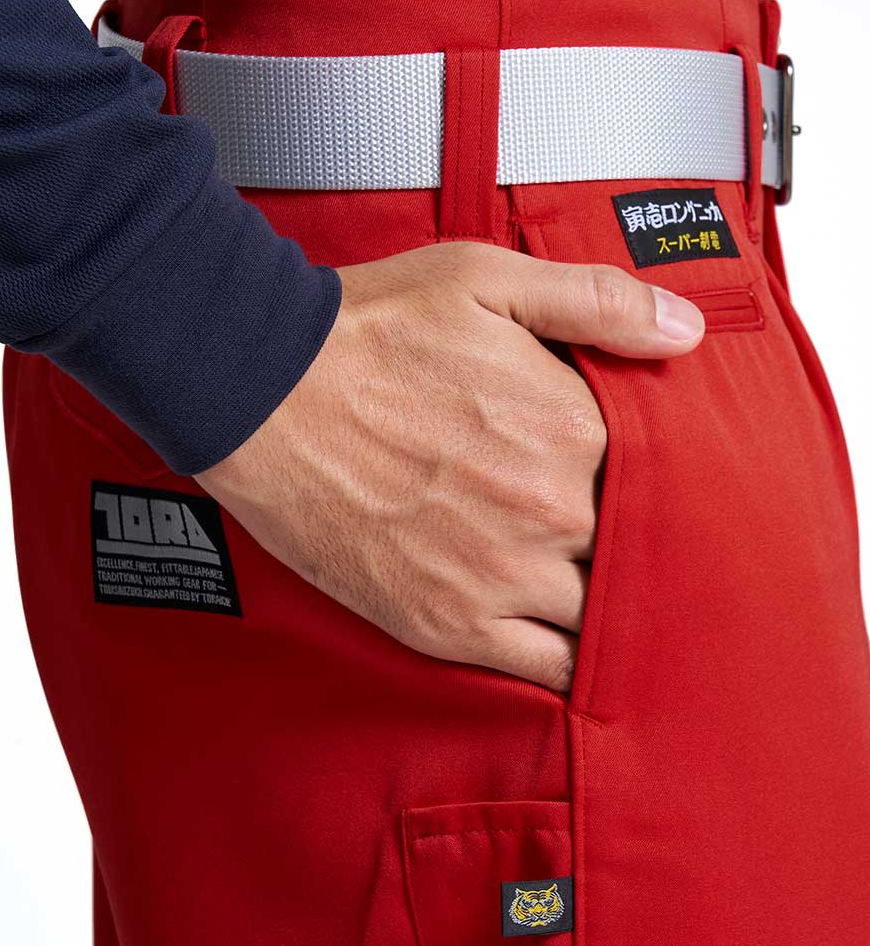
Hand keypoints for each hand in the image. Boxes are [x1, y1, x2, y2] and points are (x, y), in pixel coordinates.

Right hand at [196, 242, 703, 692]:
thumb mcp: (484, 277)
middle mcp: (551, 510)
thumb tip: (685, 333)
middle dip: (628, 535)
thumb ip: (596, 301)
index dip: (650, 474)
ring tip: (586, 579)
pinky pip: (546, 667)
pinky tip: (564, 637)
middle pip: (634, 547)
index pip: (660, 474)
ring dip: (605, 600)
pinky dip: (568, 659)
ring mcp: (501, 577)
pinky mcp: (446, 625)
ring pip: (601, 615)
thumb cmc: (368, 332)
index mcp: (572, 427)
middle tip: (601, 523)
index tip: (624, 470)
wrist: (261, 393)